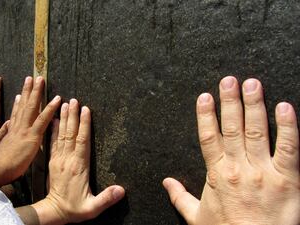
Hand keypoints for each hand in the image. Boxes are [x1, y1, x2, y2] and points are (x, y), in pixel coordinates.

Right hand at [0, 76, 60, 186]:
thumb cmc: (0, 164)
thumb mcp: (2, 150)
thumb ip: (5, 139)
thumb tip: (8, 131)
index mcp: (11, 131)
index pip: (15, 113)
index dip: (18, 102)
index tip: (19, 93)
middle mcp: (17, 126)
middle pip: (23, 105)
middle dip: (27, 90)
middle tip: (31, 78)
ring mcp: (25, 129)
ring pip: (32, 106)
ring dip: (36, 92)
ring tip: (41, 79)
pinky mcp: (32, 135)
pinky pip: (43, 119)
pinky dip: (50, 108)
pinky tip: (57, 99)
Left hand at [40, 99, 124, 223]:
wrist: (54, 211)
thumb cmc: (75, 209)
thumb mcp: (92, 207)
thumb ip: (106, 198)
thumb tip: (122, 190)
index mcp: (78, 167)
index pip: (82, 141)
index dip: (84, 125)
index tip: (85, 110)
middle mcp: (67, 160)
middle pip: (71, 133)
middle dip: (72, 115)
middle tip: (73, 100)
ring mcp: (58, 159)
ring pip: (61, 135)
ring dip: (64, 118)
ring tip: (65, 103)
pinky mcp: (52, 161)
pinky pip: (53, 142)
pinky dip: (54, 130)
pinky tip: (54, 120)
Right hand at [163, 77, 299, 224]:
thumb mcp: (197, 217)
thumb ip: (180, 197)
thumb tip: (166, 182)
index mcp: (217, 174)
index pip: (209, 137)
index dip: (206, 115)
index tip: (205, 96)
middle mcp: (238, 168)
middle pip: (233, 128)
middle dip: (230, 101)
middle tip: (229, 80)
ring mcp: (263, 172)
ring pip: (257, 131)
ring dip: (254, 105)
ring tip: (252, 84)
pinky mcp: (288, 179)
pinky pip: (289, 148)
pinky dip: (287, 127)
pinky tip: (284, 107)